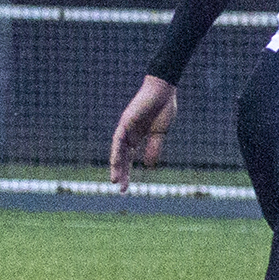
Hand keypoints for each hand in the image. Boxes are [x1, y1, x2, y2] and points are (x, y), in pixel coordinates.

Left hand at [109, 75, 177, 190]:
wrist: (164, 91)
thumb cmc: (164, 108)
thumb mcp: (160, 133)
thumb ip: (154, 148)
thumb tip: (148, 166)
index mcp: (138, 137)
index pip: (129, 158)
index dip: (128, 172)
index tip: (126, 188)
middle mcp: (128, 134)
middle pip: (122, 157)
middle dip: (121, 173)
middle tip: (120, 189)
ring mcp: (125, 128)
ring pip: (118, 150)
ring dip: (116, 165)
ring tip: (115, 180)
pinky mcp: (126, 121)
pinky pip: (119, 139)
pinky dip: (117, 150)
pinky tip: (116, 162)